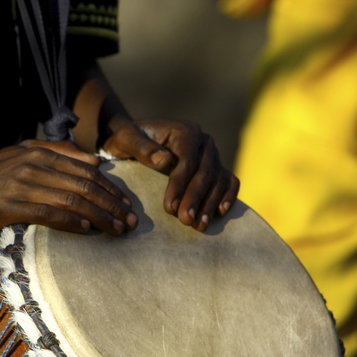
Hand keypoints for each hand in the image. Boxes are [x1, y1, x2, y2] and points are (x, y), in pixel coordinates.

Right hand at [0, 141, 136, 242]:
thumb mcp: (21, 157)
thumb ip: (56, 154)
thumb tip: (94, 162)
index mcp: (39, 152)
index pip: (86, 170)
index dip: (111, 188)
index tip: (128, 205)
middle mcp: (33, 164)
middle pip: (84, 185)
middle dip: (112, 204)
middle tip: (131, 222)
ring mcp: (20, 184)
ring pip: (71, 199)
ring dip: (99, 216)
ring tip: (116, 230)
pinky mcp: (8, 206)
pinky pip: (47, 213)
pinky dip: (69, 221)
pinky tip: (85, 230)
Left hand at [101, 119, 240, 231]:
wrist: (138, 142)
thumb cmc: (130, 140)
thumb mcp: (126, 139)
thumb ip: (142, 147)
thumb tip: (165, 161)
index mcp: (185, 131)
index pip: (187, 160)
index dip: (180, 185)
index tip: (169, 207)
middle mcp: (203, 142)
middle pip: (205, 172)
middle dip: (195, 198)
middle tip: (185, 220)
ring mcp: (213, 155)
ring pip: (217, 180)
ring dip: (209, 204)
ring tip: (198, 225)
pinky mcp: (217, 168)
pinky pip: (229, 181)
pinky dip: (228, 196)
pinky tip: (220, 212)